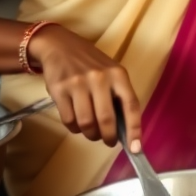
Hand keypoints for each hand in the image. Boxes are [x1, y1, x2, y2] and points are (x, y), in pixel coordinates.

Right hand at [29, 25, 142, 151]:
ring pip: (86, 123)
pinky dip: (74, 128)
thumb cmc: (91, 63)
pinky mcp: (59, 90)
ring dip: (90, 134)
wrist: (61, 46)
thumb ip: (117, 96)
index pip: (131, 105)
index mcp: (118, 75)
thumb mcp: (111, 72)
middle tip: (108, 141)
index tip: (136, 148)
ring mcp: (78, 84)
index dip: (135, 129)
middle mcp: (100, 78)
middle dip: (108, 137)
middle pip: (106, 120)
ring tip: (92, 132)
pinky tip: (77, 123)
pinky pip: (69, 120)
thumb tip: (124, 129)